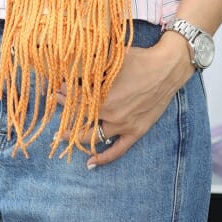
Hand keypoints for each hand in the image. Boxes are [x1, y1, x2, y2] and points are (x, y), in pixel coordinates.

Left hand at [57, 29, 193, 167]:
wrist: (167, 67)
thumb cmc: (139, 59)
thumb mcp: (111, 58)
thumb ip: (92, 64)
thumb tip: (72, 62)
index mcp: (104, 96)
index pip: (75, 100)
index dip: (63, 94)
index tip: (55, 89)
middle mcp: (112, 115)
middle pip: (80, 118)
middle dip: (65, 112)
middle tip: (54, 107)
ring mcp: (124, 126)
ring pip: (94, 137)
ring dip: (76, 136)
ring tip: (61, 135)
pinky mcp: (136, 132)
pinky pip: (117, 150)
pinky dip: (104, 158)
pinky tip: (90, 163)